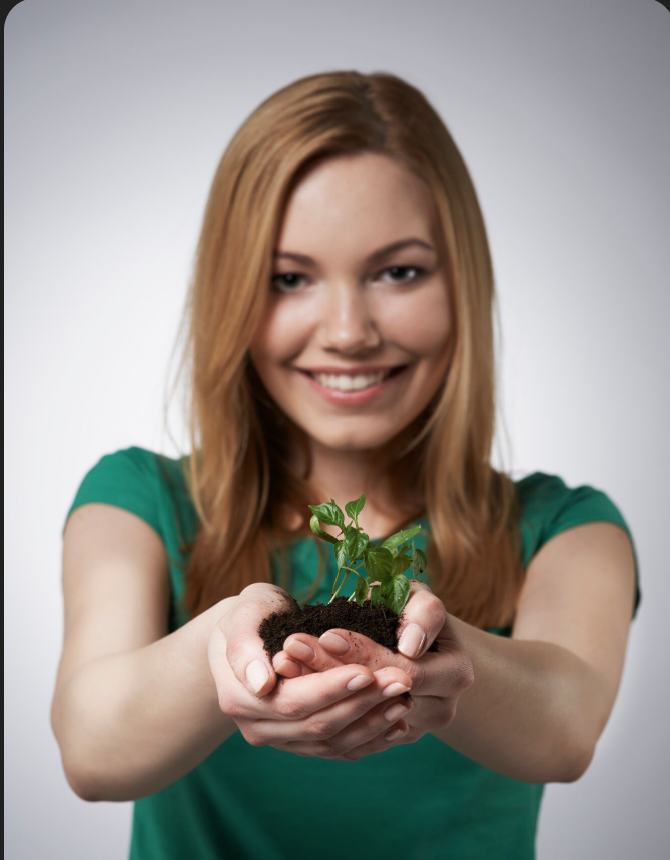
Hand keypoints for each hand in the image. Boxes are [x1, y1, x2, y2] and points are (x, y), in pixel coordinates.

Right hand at [208, 583, 414, 759]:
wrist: (247, 636)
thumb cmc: (250, 616)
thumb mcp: (243, 615)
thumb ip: (245, 647)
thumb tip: (262, 684)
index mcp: (240, 698)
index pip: (292, 701)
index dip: (332, 689)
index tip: (366, 672)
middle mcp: (258, 729)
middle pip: (317, 726)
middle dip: (363, 704)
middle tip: (401, 680)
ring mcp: (281, 741)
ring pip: (332, 744)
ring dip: (372, 724)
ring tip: (404, 699)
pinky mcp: (301, 745)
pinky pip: (338, 749)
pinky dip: (370, 739)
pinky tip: (398, 724)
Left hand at [273, 589, 473, 744]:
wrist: (418, 643)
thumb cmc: (414, 611)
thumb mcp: (421, 599)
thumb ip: (423, 612)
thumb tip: (410, 646)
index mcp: (455, 674)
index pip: (404, 672)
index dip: (363, 654)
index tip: (326, 634)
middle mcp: (441, 711)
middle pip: (377, 698)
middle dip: (331, 670)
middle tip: (292, 647)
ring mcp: (414, 729)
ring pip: (359, 718)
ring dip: (317, 690)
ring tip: (285, 663)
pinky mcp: (388, 739)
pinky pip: (351, 732)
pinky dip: (320, 707)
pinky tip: (290, 682)